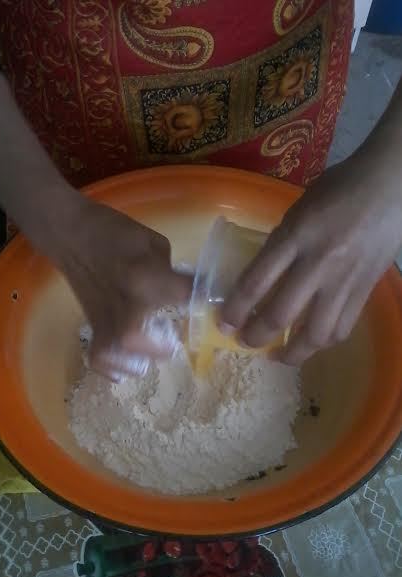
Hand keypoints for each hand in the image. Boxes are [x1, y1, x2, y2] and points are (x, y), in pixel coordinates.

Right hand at [44, 196, 191, 380]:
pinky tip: (131, 359)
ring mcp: (106, 324)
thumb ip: (174, 273)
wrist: (72, 236)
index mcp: (144, 279)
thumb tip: (191, 294)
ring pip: (130, 359)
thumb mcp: (154, 243)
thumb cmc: (115, 234)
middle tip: (175, 330)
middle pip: (157, 346)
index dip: (205, 301)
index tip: (208, 301)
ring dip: (147, 355)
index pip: (188, 298)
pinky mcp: (93, 330)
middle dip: (172, 341)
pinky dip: (119, 367)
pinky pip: (105, 362)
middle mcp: (125, 309)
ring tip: (153, 342)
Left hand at [221, 156, 401, 365]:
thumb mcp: (297, 211)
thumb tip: (260, 279)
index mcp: (295, 237)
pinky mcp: (365, 290)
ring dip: (291, 353)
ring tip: (278, 357)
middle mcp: (318, 263)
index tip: (224, 323)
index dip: (235, 310)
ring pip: (314, 333)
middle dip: (256, 336)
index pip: (254, 283)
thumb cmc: (338, 190)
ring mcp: (344, 280)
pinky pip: (342, 327)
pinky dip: (322, 342)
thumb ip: (279, 244)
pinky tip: (310, 342)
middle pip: (280, 315)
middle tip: (245, 341)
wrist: (389, 186)